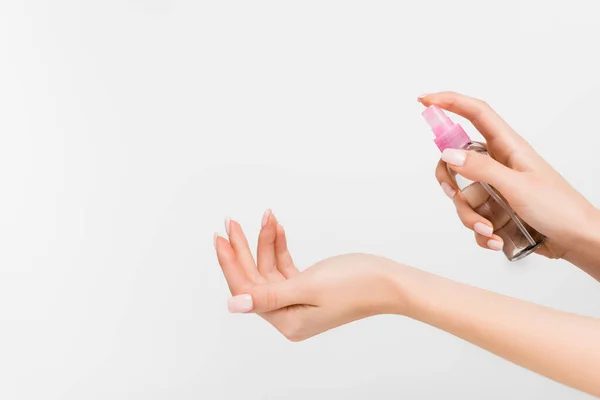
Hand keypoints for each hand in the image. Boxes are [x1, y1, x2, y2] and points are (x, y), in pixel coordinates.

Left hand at [214, 210, 408, 340]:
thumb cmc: (356, 284)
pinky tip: (277, 227)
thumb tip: (234, 305)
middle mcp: (289, 315)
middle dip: (244, 249)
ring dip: (266, 242)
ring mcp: (298, 302)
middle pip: (255, 279)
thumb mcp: (307, 287)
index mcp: (287, 321)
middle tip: (231, 222)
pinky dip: (280, 248)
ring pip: (270, 270)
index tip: (220, 237)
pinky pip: (285, 267)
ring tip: (265, 215)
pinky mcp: (308, 289)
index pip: (247, 291)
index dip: (231, 263)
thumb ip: (268, 295)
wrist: (390, 281)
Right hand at [419, 92, 599, 275]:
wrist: (578, 241)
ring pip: (462, 196)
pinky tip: (496, 241)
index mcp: (508, 148)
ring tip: (489, 230)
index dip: (449, 102)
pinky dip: (479, 233)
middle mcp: (498, 165)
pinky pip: (472, 218)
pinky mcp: (495, 211)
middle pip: (456, 160)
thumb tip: (448, 154)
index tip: (424, 100)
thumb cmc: (560, 208)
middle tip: (453, 192)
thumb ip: (482, 169)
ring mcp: (495, 189)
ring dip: (469, 217)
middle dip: (449, 180)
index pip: (475, 113)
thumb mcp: (518, 186)